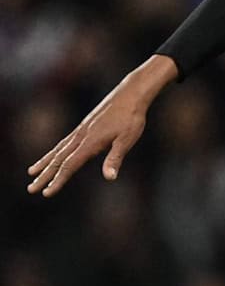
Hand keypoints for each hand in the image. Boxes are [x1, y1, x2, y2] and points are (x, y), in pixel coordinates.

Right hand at [26, 55, 176, 196]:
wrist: (131, 92)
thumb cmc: (132, 117)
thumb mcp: (127, 139)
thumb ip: (115, 158)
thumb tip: (110, 177)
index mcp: (90, 142)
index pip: (70, 165)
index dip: (58, 180)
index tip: (46, 193)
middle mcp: (81, 136)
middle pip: (59, 159)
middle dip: (45, 175)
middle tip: (31, 189)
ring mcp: (82, 129)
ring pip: (59, 149)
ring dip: (45, 162)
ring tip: (31, 172)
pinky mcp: (85, 125)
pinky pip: (65, 141)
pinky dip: (55, 150)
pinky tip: (54, 154)